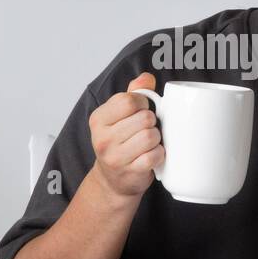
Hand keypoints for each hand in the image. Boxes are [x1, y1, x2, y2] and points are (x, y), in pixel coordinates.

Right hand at [87, 72, 164, 200]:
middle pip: (144, 118)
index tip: (141, 110)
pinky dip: (159, 154)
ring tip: (148, 143)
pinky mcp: (130, 171)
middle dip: (151, 122)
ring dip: (156, 138)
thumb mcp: (119, 115)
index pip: (129, 100)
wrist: (112, 181)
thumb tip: (147, 77)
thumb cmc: (119, 143)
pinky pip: (155, 155)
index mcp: (98, 119)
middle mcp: (102, 138)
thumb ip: (133, 93)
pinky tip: (152, 155)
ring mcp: (115, 157)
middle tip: (145, 130)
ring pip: (151, 136)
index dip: (143, 103)